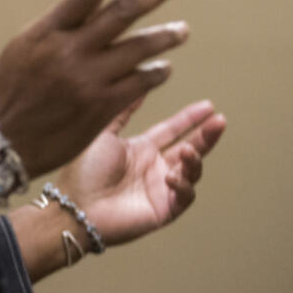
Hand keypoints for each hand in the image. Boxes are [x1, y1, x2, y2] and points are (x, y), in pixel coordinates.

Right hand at [0, 0, 193, 177]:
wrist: (1, 142)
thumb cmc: (9, 92)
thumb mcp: (22, 49)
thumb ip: (58, 29)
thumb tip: (91, 8)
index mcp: (47, 32)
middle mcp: (70, 51)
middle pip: (123, 12)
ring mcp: (88, 80)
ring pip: (139, 48)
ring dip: (166, 36)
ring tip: (183, 30)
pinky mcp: (100, 108)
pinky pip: (139, 84)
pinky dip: (155, 73)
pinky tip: (163, 69)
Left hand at [56, 97, 225, 246]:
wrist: (74, 206)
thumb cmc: (82, 172)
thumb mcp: (103, 133)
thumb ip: (122, 110)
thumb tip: (135, 81)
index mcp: (141, 150)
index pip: (172, 131)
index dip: (190, 119)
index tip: (207, 105)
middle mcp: (153, 168)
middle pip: (190, 149)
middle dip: (206, 136)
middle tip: (219, 121)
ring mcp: (159, 189)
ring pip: (191, 172)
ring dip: (195, 160)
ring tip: (189, 150)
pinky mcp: (162, 210)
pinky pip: (184, 197)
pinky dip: (184, 186)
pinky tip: (171, 177)